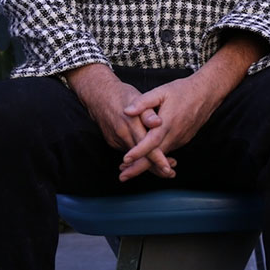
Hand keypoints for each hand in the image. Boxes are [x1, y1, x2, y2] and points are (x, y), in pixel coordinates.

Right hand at [67, 64, 176, 179]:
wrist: (98, 95)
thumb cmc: (122, 95)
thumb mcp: (137, 97)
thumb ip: (148, 112)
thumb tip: (158, 122)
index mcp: (131, 123)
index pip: (146, 146)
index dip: (158, 158)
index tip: (168, 168)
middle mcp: (122, 134)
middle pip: (141, 157)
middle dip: (155, 167)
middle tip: (170, 173)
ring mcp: (116, 140)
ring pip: (134, 157)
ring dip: (147, 164)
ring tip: (164, 169)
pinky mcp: (112, 142)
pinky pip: (128, 151)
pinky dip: (138, 157)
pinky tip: (149, 159)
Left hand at [116, 33, 265, 181]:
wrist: (207, 93)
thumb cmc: (183, 91)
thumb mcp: (161, 92)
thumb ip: (143, 102)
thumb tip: (127, 111)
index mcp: (168, 123)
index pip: (151, 142)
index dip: (138, 152)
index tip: (125, 160)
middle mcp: (175, 135)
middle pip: (155, 158)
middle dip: (138, 169)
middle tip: (122, 177)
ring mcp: (180, 139)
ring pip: (161, 156)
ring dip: (146, 164)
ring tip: (128, 169)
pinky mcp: (183, 140)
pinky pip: (168, 151)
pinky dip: (156, 158)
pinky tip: (145, 159)